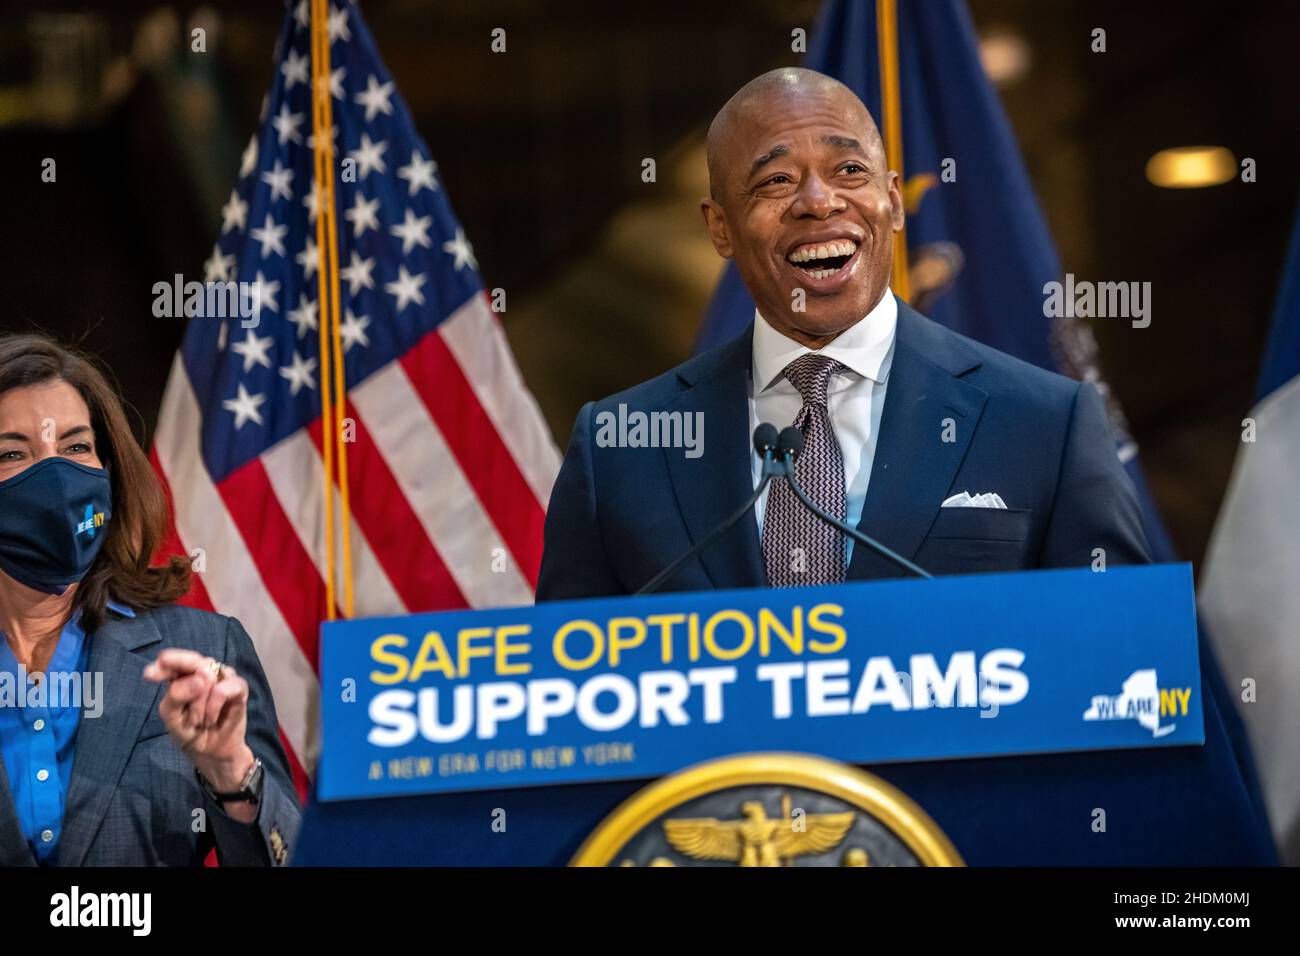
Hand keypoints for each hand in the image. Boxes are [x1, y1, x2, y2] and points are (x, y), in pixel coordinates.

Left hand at [143, 649, 255, 812]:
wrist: (212, 752)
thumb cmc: (189, 731)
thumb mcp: (172, 718)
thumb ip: (176, 696)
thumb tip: (200, 678)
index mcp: (181, 676)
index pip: (172, 662)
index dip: (165, 663)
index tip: (149, 674)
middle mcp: (203, 671)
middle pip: (193, 663)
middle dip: (185, 690)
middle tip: (187, 716)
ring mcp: (222, 677)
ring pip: (207, 676)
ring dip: (199, 704)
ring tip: (200, 721)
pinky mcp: (238, 687)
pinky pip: (223, 688)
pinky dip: (214, 706)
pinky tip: (211, 719)